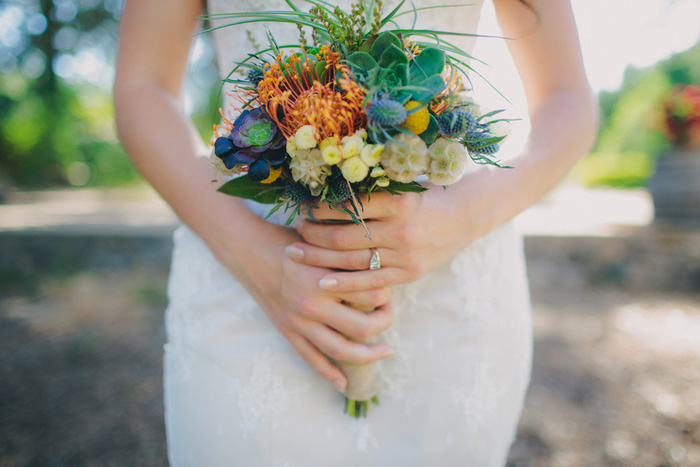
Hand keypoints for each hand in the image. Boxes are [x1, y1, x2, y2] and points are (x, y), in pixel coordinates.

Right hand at [211, 216, 393, 392]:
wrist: (246, 249)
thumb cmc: (286, 240)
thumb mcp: (320, 242)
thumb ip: (347, 255)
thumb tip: (381, 262)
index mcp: (323, 279)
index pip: (370, 293)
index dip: (386, 290)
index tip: (389, 285)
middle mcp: (312, 304)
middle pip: (362, 327)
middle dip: (384, 321)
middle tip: (389, 313)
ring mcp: (298, 321)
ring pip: (340, 350)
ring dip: (368, 355)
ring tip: (385, 350)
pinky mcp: (287, 330)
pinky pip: (310, 358)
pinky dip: (329, 373)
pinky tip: (344, 382)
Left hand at [290, 183, 482, 292]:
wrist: (467, 216)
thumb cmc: (428, 195)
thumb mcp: (403, 185)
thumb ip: (372, 190)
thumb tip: (327, 190)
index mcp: (399, 202)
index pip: (348, 207)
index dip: (320, 209)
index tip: (304, 207)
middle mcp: (401, 230)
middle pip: (344, 238)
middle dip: (313, 236)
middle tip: (296, 231)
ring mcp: (405, 256)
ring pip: (353, 261)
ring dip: (321, 258)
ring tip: (298, 253)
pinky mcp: (409, 274)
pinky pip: (371, 282)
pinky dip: (345, 283)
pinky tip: (323, 281)